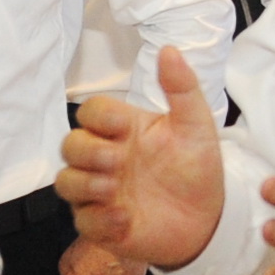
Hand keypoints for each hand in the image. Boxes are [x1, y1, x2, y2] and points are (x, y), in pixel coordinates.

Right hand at [58, 45, 225, 269]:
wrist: (208, 220)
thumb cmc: (196, 169)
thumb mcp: (196, 127)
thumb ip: (182, 88)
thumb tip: (169, 49)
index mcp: (123, 130)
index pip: (91, 112)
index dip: (99, 116)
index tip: (124, 125)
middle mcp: (105, 159)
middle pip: (70, 145)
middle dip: (87, 151)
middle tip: (118, 161)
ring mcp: (99, 192)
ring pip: (65, 182)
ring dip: (85, 184)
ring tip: (115, 189)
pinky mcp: (102, 225)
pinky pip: (83, 221)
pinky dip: (100, 219)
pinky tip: (125, 218)